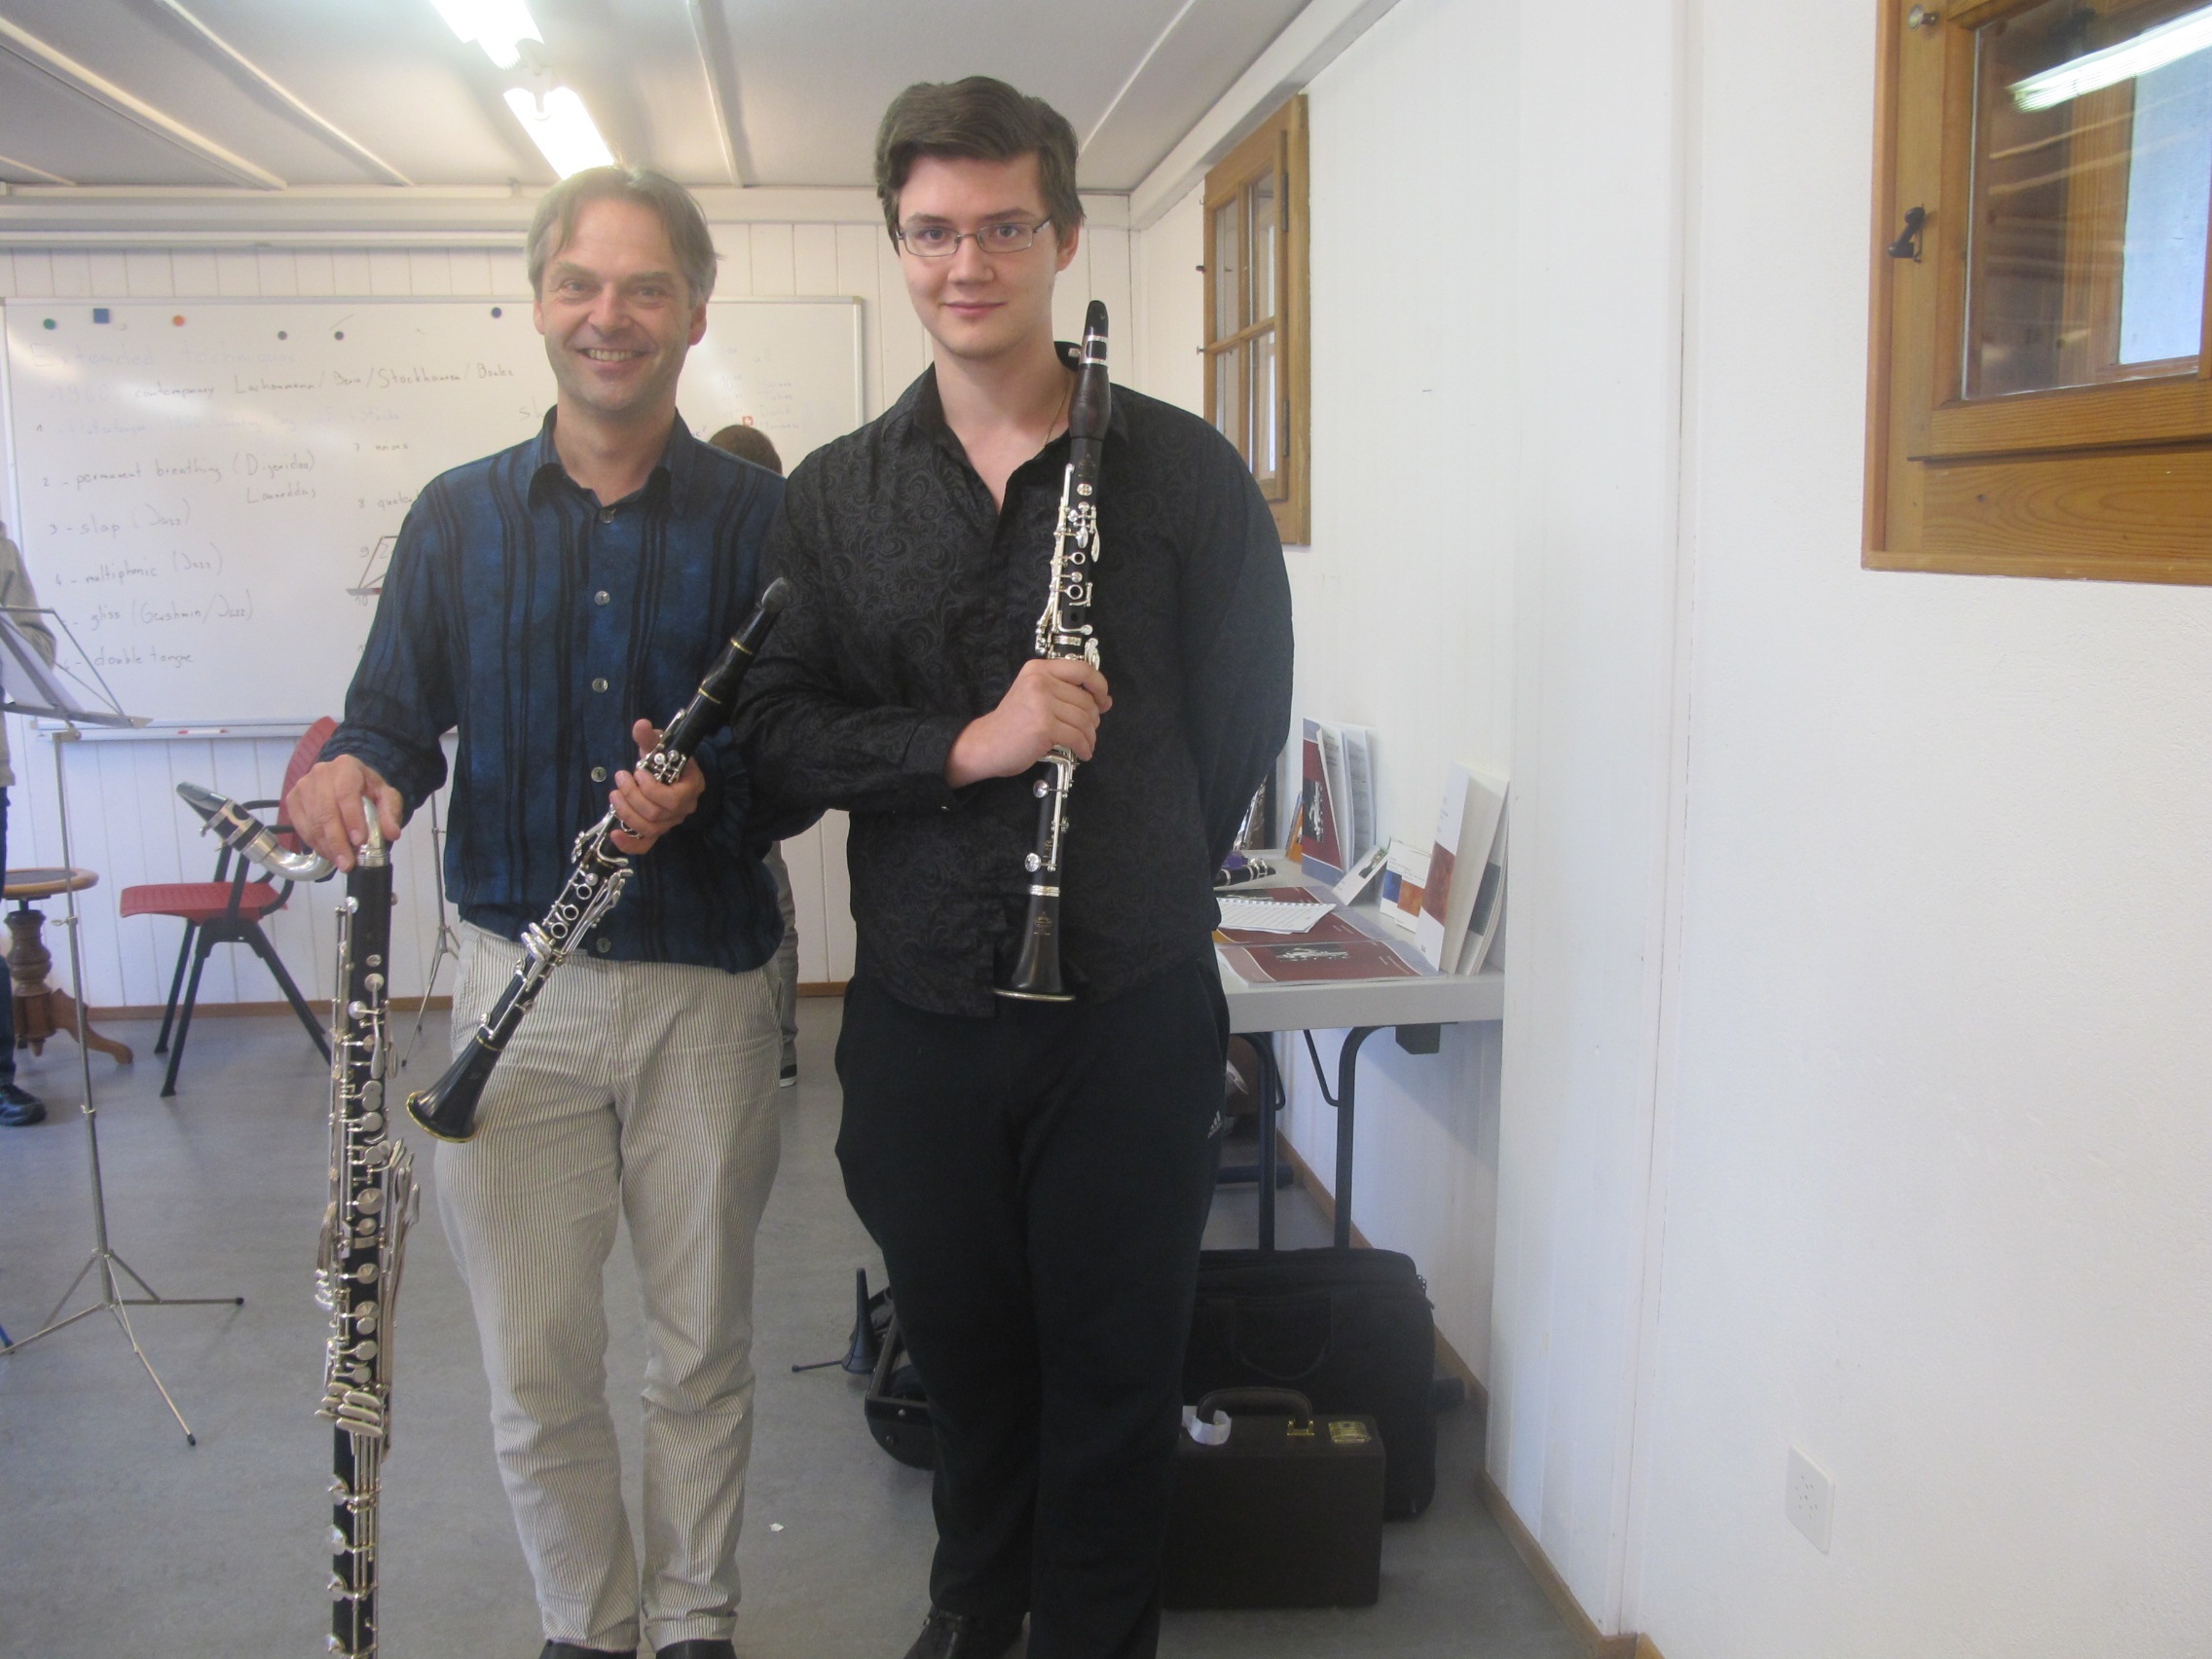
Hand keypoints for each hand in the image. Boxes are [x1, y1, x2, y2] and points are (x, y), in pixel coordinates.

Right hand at [285, 755, 404, 872]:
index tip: (359, 841)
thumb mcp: (386, 797)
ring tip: (340, 862)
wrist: (347, 783)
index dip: (352, 819)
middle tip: (347, 863)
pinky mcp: (293, 800)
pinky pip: (301, 827)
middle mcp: (320, 773)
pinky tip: (329, 853)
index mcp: (346, 767)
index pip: (346, 793)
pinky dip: (315, 844)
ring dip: (326, 846)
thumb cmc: (368, 790)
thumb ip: (390, 813)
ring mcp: (303, 786)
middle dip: (337, 841)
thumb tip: (392, 833)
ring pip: (312, 822)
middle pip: (326, 811)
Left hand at [610, 718, 705, 853]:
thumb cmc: (668, 760)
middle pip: (656, 814)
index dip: (650, 789)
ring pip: (649, 828)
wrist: (672, 773)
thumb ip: (650, 738)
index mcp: (691, 787)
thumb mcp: (660, 746)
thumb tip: (640, 725)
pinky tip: (615, 835)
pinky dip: (629, 844)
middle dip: (632, 796)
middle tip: (620, 778)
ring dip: (626, 812)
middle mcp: (683, 810)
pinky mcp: (657, 831)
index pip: (672, 799)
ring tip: (614, 795)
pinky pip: (646, 845)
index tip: (638, 771)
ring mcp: (670, 823)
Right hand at [945, 658, 1112, 787]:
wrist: (986, 744)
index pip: (1082, 669)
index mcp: (1039, 669)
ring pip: (1084, 720)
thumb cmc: (1013, 724)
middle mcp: (1040, 681)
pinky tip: (1083, 753)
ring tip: (1086, 744)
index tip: (1104, 701)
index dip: (1099, 686)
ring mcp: (1041, 703)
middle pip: (1086, 699)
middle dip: (1094, 719)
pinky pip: (1077, 737)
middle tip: (1089, 731)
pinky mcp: (1044, 726)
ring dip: (1090, 736)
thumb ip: (1065, 693)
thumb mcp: (1035, 696)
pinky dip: (1084, 747)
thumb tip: (1105, 700)